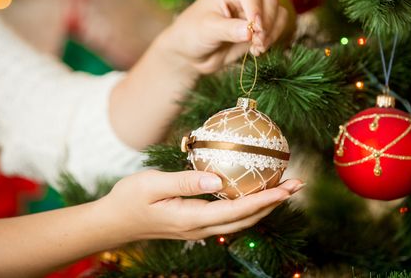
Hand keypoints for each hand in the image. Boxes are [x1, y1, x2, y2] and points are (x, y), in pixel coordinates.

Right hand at [99, 170, 303, 240]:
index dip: (266, 199)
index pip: (239, 210)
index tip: (287, 187)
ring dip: (264, 206)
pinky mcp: (195, 224)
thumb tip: (217, 180)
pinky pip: (229, 217)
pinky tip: (252, 193)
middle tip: (297, 185)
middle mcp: (201, 228)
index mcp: (193, 218)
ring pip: (240, 221)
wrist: (114, 222)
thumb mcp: (152, 184)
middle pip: (247, 219)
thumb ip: (185, 181)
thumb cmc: (129, 198)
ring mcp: (199, 229)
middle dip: (274, 203)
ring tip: (283, 189)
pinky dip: (247, 207)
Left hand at [157, 0, 289, 74]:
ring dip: (272, 33)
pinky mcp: (261, 24)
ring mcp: (254, 8)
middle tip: (256, 44)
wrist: (192, 52)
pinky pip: (279, 25)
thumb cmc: (193, 34)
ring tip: (257, 48)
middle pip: (270, 2)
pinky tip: (257, 49)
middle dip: (266, 25)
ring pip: (278, 13)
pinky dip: (273, 38)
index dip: (257, 11)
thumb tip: (250, 32)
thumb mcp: (208, 30)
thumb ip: (229, 29)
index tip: (257, 31)